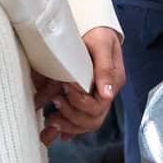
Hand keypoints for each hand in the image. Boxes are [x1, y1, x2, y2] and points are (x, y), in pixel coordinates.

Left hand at [30, 27, 123, 144]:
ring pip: (86, 124)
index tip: (65, 87)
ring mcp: (96, 99)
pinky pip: (79, 121)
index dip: (80, 101)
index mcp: (113, 82)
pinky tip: (54, 132)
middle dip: (71, 117)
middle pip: (93, 119)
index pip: (99, 105)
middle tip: (54, 105)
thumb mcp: (102, 45)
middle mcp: (106, 94)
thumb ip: (104, 68)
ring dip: (67, 126)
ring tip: (49, 122)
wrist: (94, 30)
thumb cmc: (98, 34)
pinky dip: (67, 129)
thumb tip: (106, 95)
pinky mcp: (85, 100)